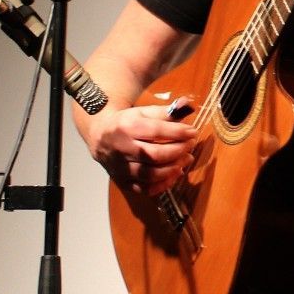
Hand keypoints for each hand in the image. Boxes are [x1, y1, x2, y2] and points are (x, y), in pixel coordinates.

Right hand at [86, 100, 200, 195]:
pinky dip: (163, 184)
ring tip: (187, 159)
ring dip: (173, 168)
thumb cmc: (127, 123)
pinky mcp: (122, 182)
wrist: (100, 137)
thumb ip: (166, 111)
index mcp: (126, 128)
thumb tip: (187, 104)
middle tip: (191, 145)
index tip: (193, 132)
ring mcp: (121, 168)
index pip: (155, 131)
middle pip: (154, 155)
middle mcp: (122, 149)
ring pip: (150, 174)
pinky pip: (145, 189)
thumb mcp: (143, 112)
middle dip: (178, 151)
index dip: (178, 132)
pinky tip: (175, 174)